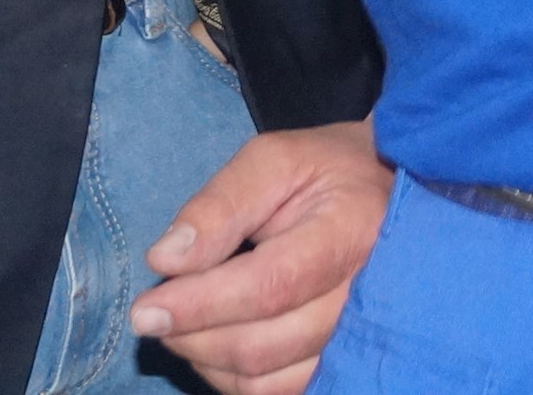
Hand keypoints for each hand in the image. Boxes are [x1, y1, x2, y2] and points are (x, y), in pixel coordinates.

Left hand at [132, 120, 392, 394]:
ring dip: (207, 358)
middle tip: (156, 309)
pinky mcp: (347, 364)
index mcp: (352, 230)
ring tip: (189, 319)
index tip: (145, 309)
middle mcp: (367, 296)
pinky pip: (278, 393)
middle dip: (191, 334)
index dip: (201, 305)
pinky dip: (233, 376)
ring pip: (264, 380)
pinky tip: (221, 339)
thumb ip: (220, 203)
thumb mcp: (274, 160)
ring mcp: (361, 339)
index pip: (270, 286)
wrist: (387, 194)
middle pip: (262, 345)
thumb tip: (165, 259)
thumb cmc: (327, 171)